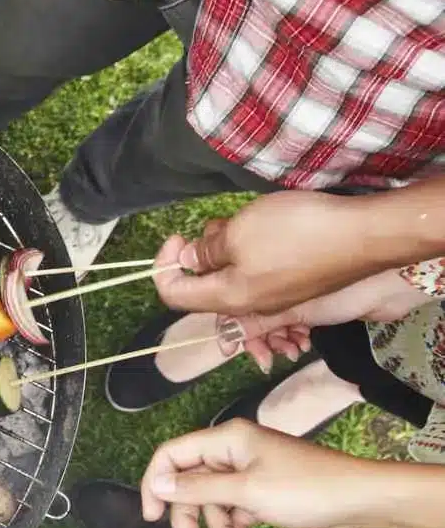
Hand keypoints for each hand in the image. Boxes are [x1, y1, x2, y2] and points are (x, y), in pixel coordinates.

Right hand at [140, 420, 378, 527]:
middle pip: (191, 484)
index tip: (152, 517)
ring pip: (214, 503)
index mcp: (225, 440)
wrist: (362, 501)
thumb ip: (197, 488)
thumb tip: (157, 484)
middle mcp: (232, 452)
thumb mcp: (246, 492)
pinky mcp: (263, 492)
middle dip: (190, 519)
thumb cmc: (305, 489)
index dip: (155, 483)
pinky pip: (236, 511)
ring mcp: (249, 473)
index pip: (172, 454)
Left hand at [152, 191, 399, 315]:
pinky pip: (258, 270)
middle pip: (204, 285)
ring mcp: (276, 296)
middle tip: (218, 225)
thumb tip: (188, 260)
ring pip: (232, 274)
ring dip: (227, 248)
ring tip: (243, 222)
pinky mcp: (295, 282)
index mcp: (230, 298)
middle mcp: (251, 305)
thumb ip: (207, 251)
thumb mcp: (239, 233)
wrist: (365, 234)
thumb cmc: (299, 232)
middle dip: (200, 253)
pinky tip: (263, 227)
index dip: (163, 266)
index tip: (177, 237)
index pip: (174, 295)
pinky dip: (249, 249)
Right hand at [226, 268, 432, 372]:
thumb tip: (225, 336)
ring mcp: (296, 296)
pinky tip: (302, 346)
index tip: (230, 351)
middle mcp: (277, 287)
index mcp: (265, 280)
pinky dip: (293, 338)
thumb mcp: (291, 312)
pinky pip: (293, 325)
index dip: (231, 328)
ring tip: (292, 353)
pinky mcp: (313, 307)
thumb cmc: (337, 294)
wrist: (385, 289)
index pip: (235, 305)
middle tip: (268, 360)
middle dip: (258, 340)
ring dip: (277, 342)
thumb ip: (256, 323)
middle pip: (253, 316)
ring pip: (273, 323)